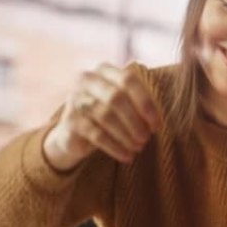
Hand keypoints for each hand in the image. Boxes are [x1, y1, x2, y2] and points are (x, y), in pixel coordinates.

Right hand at [43, 62, 160, 170]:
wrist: (76, 133)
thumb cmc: (109, 115)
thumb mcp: (125, 105)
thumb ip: (140, 106)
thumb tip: (155, 122)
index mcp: (104, 70)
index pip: (129, 80)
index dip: (145, 103)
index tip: (156, 125)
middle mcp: (86, 80)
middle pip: (117, 98)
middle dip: (135, 121)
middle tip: (146, 138)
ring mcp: (75, 99)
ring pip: (106, 116)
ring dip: (126, 135)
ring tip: (138, 148)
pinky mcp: (70, 121)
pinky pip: (96, 135)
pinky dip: (115, 147)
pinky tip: (127, 156)